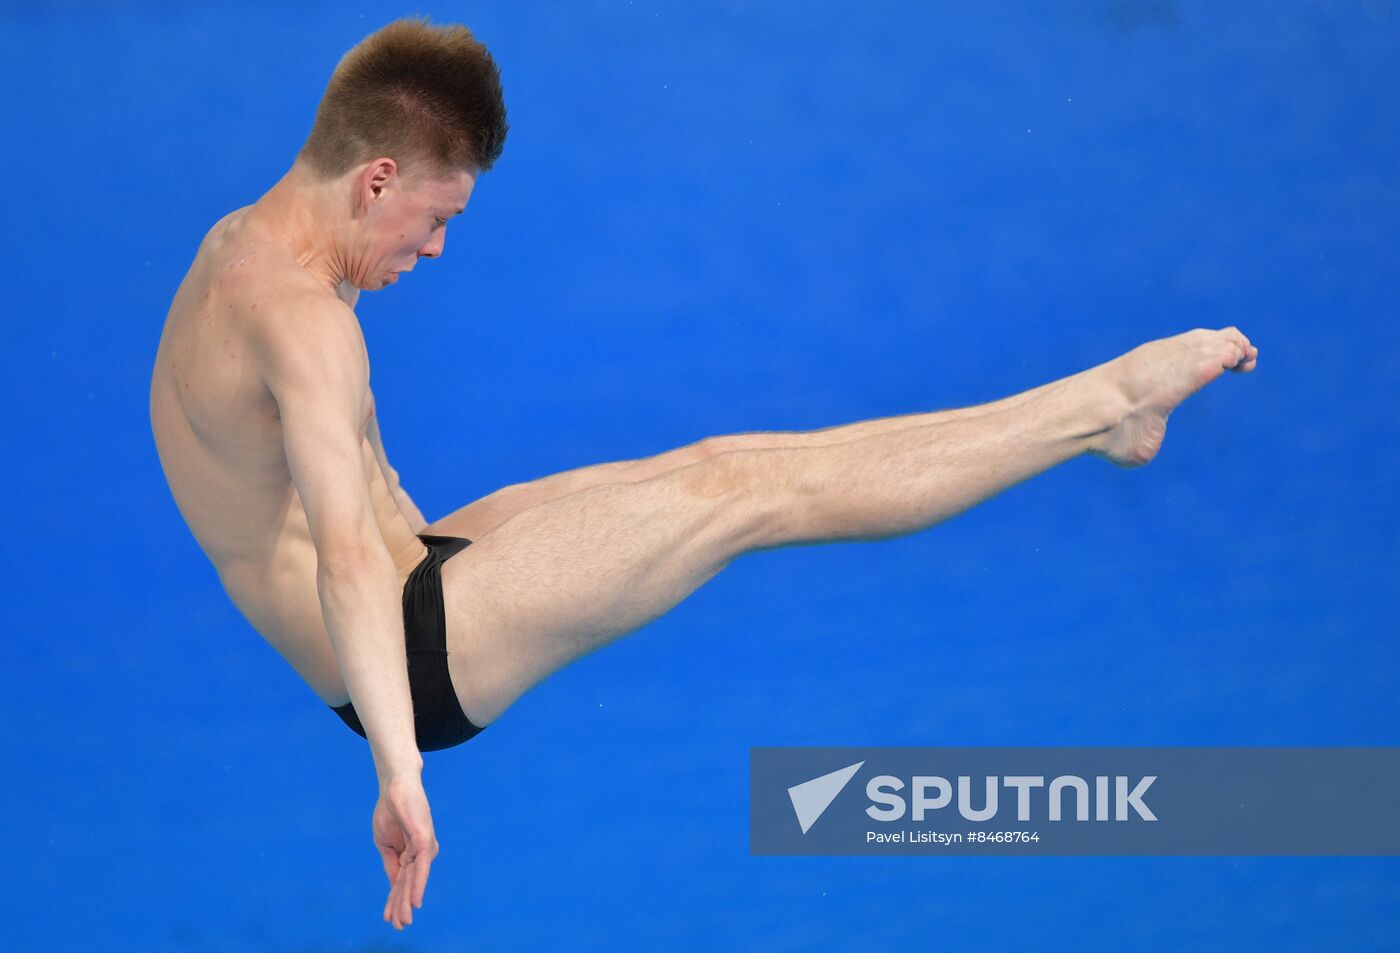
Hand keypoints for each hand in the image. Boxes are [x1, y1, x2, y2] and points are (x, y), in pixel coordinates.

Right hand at [371, 775, 438, 929]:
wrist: (394, 786)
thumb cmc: (390, 812)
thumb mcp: (385, 844)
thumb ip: (392, 864)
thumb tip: (395, 885)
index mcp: (412, 854)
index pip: (402, 882)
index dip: (395, 901)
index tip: (389, 919)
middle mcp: (422, 852)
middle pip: (410, 884)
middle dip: (402, 907)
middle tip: (399, 927)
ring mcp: (425, 846)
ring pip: (415, 879)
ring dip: (407, 900)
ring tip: (404, 919)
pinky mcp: (425, 839)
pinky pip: (421, 866)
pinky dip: (418, 884)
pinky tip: (415, 900)